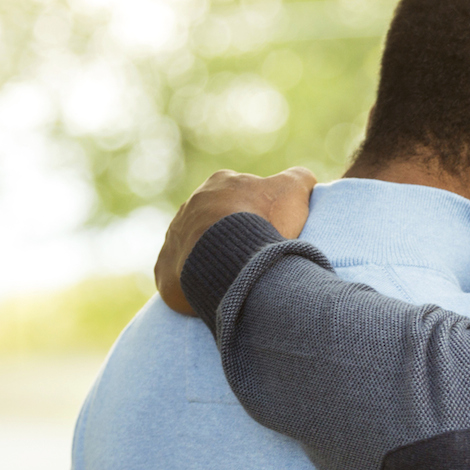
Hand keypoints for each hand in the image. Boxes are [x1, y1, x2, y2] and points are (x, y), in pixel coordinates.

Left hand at [155, 167, 317, 314]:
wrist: (226, 256)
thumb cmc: (261, 220)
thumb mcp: (292, 191)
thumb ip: (299, 179)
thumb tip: (303, 180)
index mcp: (220, 183)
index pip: (241, 194)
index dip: (259, 211)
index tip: (271, 229)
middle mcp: (192, 205)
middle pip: (217, 220)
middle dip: (234, 235)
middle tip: (256, 255)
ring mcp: (175, 235)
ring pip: (198, 246)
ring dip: (214, 257)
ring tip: (238, 275)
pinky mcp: (166, 267)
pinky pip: (181, 274)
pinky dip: (196, 281)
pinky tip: (215, 289)